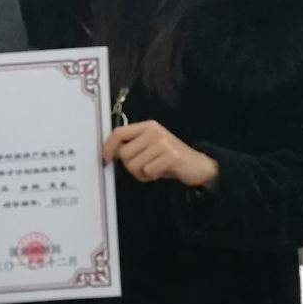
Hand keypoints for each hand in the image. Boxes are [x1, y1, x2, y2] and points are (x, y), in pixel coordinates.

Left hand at [102, 120, 218, 187]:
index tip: (104, 159)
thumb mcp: (149, 147)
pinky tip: (162, 172)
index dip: (108, 147)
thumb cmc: (168, 158)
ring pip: (135, 165)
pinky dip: (152, 176)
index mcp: (147, 126)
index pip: (119, 132)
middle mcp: (154, 131)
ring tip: (155, 169)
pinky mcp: (171, 156)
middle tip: (145, 167)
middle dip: (131, 166)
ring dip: (142, 173)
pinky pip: (148, 171)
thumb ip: (132, 146)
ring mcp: (163, 143)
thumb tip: (109, 152)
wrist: (198, 165)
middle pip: (125, 153)